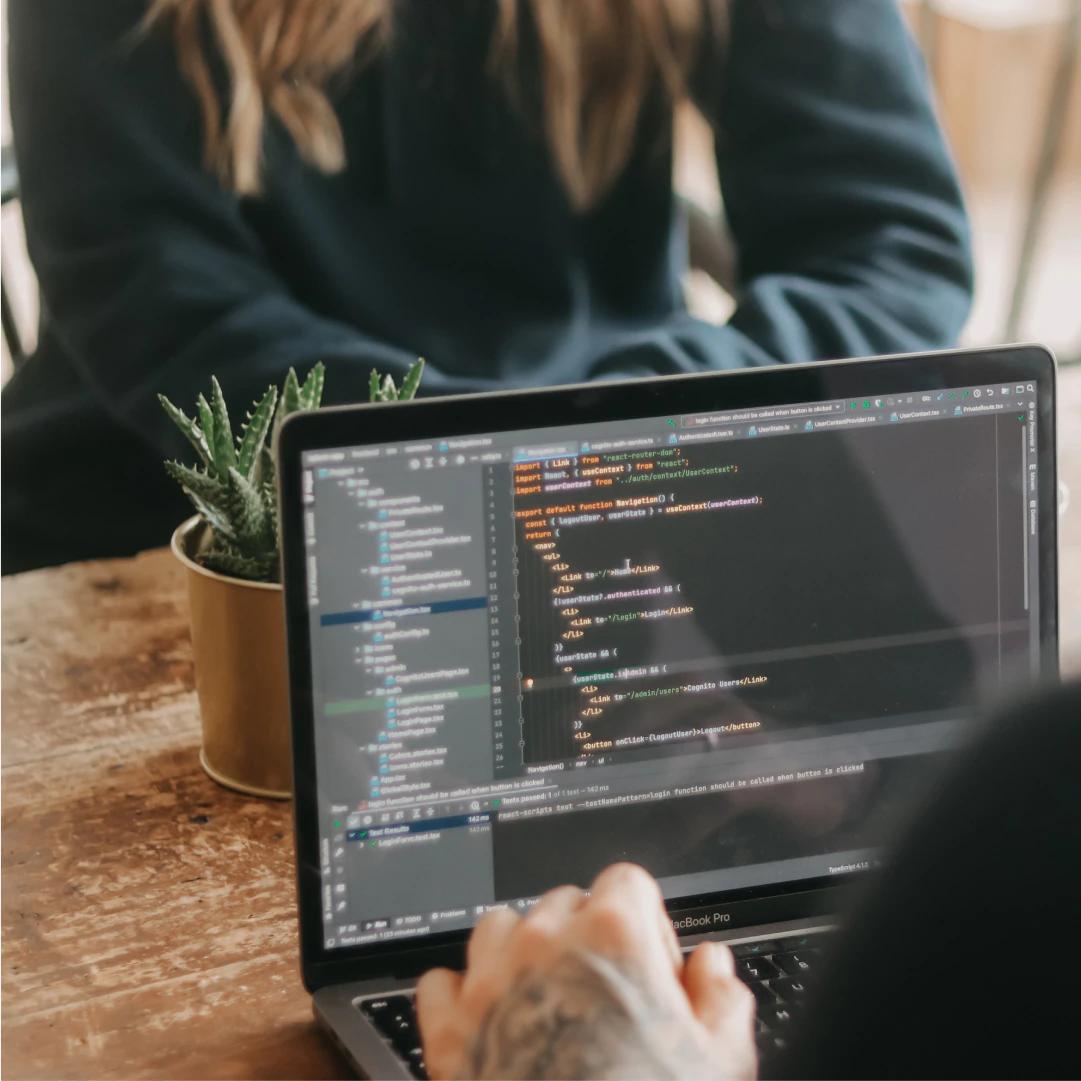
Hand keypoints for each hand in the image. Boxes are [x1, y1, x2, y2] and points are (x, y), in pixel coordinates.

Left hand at [417, 863, 756, 1079]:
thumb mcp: (722, 1063)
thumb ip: (723, 998)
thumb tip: (712, 967)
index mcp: (613, 937)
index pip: (627, 881)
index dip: (648, 921)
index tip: (652, 963)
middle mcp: (545, 944)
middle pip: (565, 900)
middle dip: (588, 937)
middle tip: (608, 995)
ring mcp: (489, 983)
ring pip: (500, 926)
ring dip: (523, 951)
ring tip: (549, 999)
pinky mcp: (447, 1030)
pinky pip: (442, 981)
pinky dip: (463, 995)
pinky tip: (491, 1022)